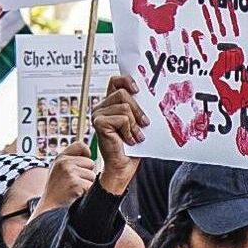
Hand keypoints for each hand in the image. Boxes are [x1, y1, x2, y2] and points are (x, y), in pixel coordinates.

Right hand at [38, 143, 96, 213]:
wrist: (49, 210)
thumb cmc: (57, 192)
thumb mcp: (58, 172)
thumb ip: (71, 161)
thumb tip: (91, 155)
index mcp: (60, 158)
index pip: (80, 146)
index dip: (86, 154)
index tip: (84, 164)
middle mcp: (64, 162)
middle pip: (90, 162)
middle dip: (87, 174)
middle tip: (74, 184)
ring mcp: (69, 172)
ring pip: (93, 175)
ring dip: (87, 184)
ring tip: (74, 191)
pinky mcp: (76, 183)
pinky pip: (92, 185)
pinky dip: (87, 192)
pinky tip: (76, 196)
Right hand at [92, 76, 148, 193]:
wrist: (123, 167)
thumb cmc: (132, 146)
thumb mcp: (137, 121)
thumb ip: (137, 106)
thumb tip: (149, 92)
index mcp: (110, 104)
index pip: (115, 81)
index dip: (126, 80)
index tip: (138, 89)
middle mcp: (101, 107)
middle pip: (123, 93)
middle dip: (138, 109)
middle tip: (145, 123)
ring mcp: (98, 114)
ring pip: (124, 106)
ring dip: (135, 124)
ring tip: (136, 136)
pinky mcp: (99, 123)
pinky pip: (122, 119)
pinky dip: (129, 131)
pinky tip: (128, 140)